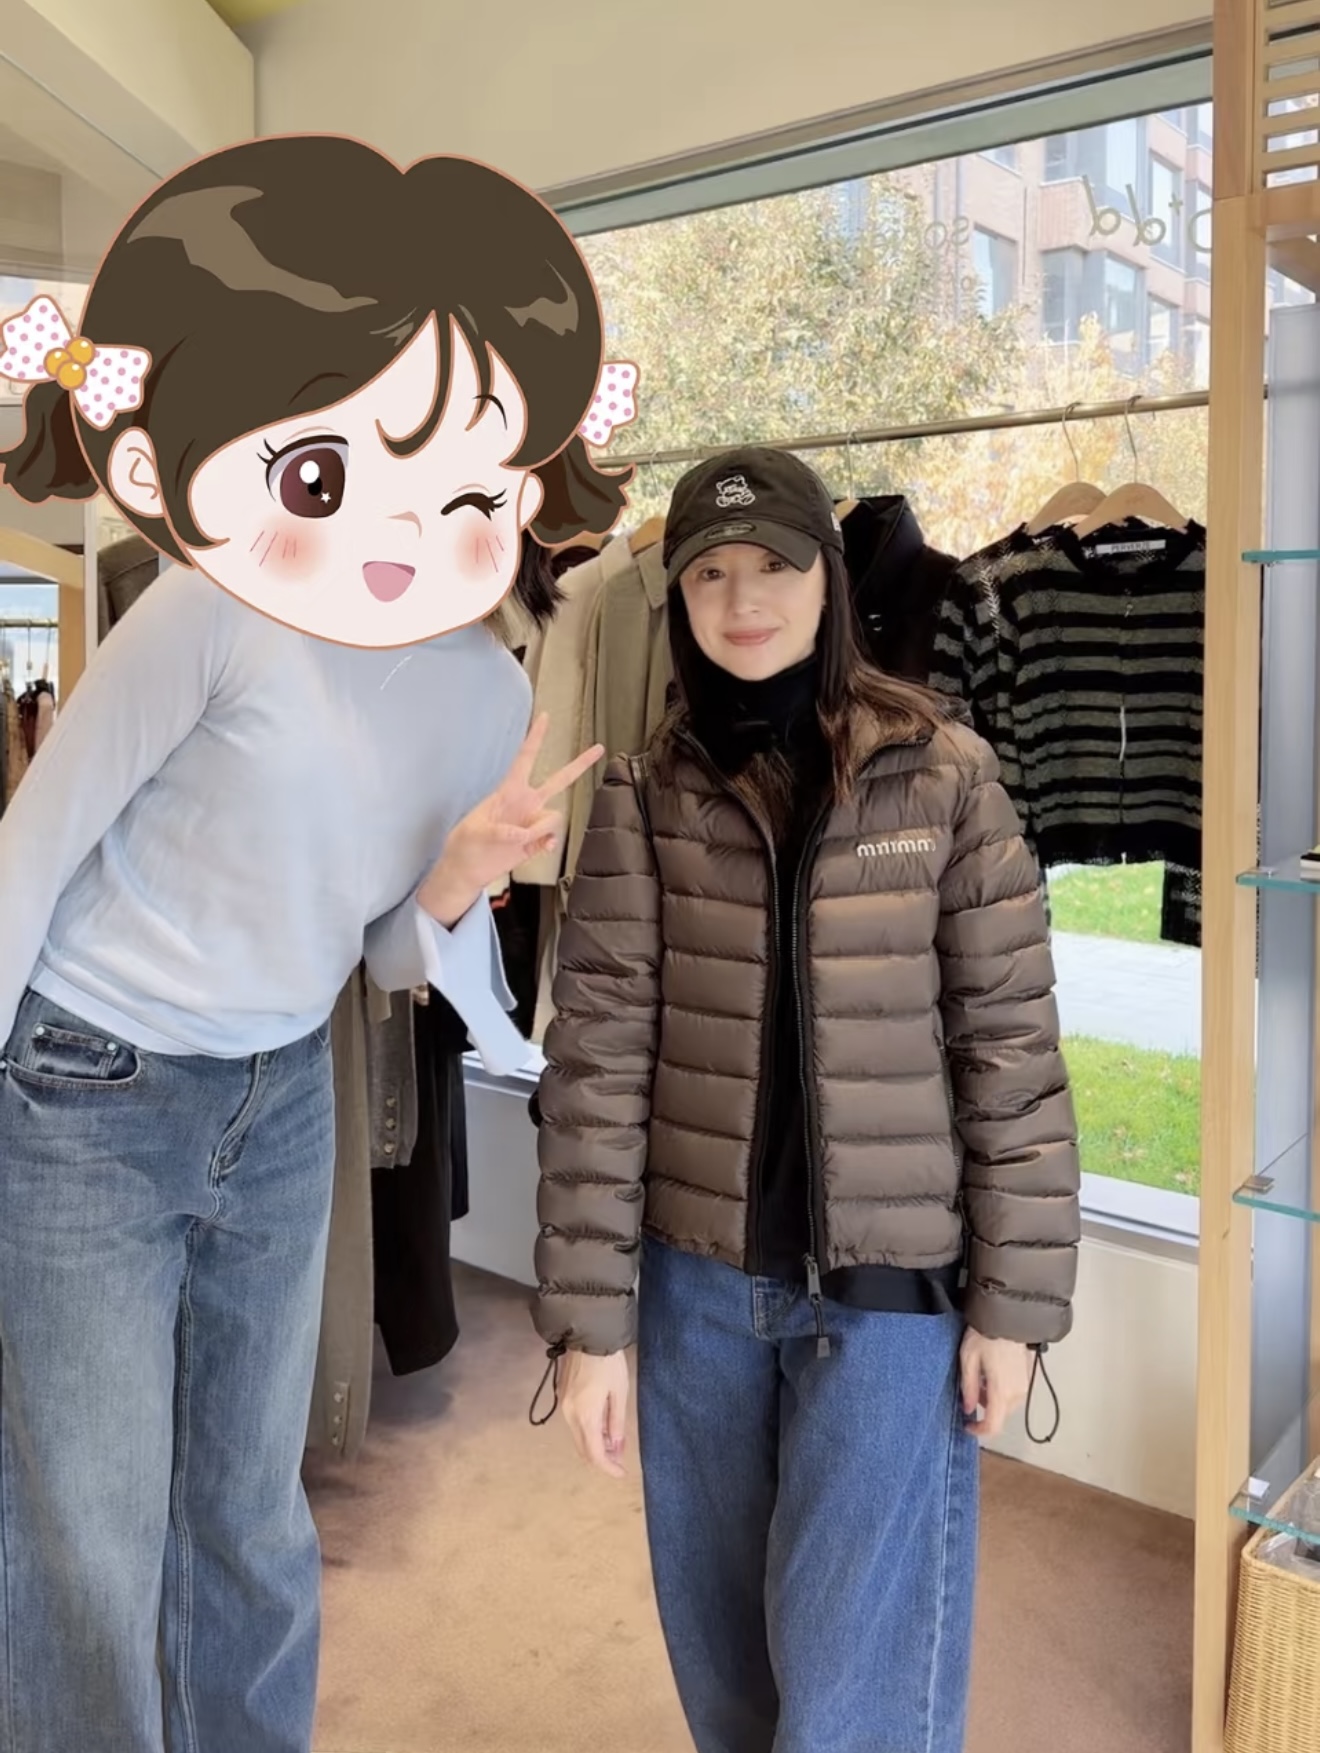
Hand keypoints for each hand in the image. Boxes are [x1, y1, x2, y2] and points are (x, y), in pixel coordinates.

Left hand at [418, 715, 603, 925]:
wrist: (467, 869)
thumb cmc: (464, 844)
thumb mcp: (473, 833)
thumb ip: (498, 831)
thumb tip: (521, 834)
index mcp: (508, 792)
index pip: (525, 759)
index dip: (535, 738)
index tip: (545, 716)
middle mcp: (525, 804)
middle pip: (558, 780)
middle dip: (579, 764)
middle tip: (599, 748)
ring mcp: (531, 823)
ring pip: (554, 817)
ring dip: (541, 829)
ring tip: (522, 841)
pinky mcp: (535, 843)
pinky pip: (553, 838)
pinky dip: (550, 843)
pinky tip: (542, 848)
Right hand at [560, 1350, 630, 1478]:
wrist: (587, 1334)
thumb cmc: (608, 1363)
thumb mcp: (619, 1393)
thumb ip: (616, 1422)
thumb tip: (615, 1446)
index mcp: (585, 1416)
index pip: (594, 1454)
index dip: (608, 1468)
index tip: (622, 1473)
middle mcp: (569, 1415)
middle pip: (582, 1449)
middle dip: (601, 1458)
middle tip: (620, 1459)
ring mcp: (563, 1405)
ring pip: (577, 1436)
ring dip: (594, 1444)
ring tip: (614, 1441)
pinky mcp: (562, 1395)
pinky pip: (574, 1422)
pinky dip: (587, 1430)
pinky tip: (602, 1425)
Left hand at [960, 1329, 1030, 1441]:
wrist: (1008, 1316)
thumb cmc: (985, 1336)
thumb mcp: (968, 1360)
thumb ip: (968, 1388)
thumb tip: (968, 1408)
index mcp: (1001, 1392)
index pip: (994, 1426)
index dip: (979, 1431)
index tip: (967, 1425)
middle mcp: (1017, 1393)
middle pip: (1000, 1415)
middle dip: (984, 1409)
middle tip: (971, 1389)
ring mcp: (1025, 1385)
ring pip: (1008, 1405)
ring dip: (993, 1399)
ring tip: (981, 1376)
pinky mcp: (1028, 1376)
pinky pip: (1014, 1393)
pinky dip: (1002, 1390)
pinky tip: (993, 1372)